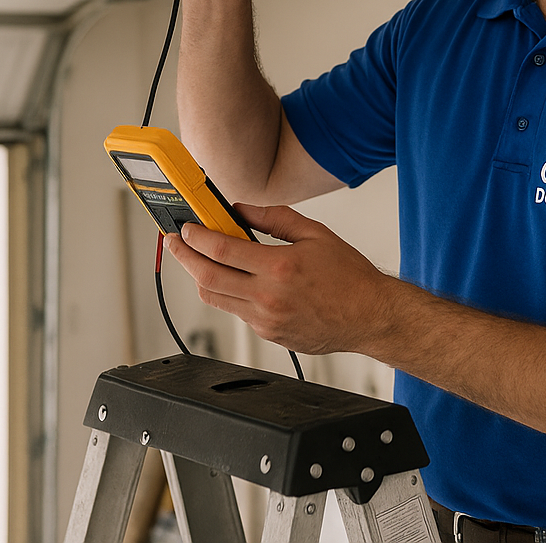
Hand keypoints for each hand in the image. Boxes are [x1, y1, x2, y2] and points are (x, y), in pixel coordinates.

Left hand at [163, 203, 398, 355]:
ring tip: (197, 260)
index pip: (221, 250)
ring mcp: (266, 321)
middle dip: (183, 258)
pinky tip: (233, 280)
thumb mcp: (314, 234)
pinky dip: (228, 294)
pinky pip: (237, 313)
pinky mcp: (269, 335)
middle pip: (207, 278)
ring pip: (216, 299)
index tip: (185, 228)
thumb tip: (241, 209)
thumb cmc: (349, 277)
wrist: (370, 316)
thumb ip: (273, 218)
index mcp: (279, 268)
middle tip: (174, 243)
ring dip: (200, 278)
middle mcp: (268, 298)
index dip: (196, 237)